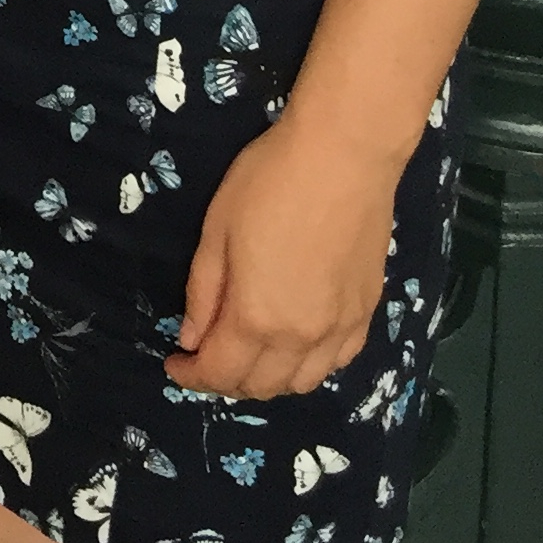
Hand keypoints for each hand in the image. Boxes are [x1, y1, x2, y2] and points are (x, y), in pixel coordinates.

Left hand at [165, 114, 401, 400]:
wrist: (344, 156)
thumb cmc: (269, 182)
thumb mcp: (216, 230)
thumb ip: (203, 292)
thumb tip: (191, 338)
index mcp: (257, 318)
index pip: (220, 373)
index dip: (191, 375)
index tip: (175, 363)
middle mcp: (302, 338)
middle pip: (261, 386)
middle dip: (226, 381)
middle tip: (206, 356)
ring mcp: (341, 329)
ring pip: (302, 383)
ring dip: (268, 380)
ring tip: (247, 353)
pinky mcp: (367, 313)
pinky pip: (337, 363)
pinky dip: (309, 367)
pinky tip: (295, 345)